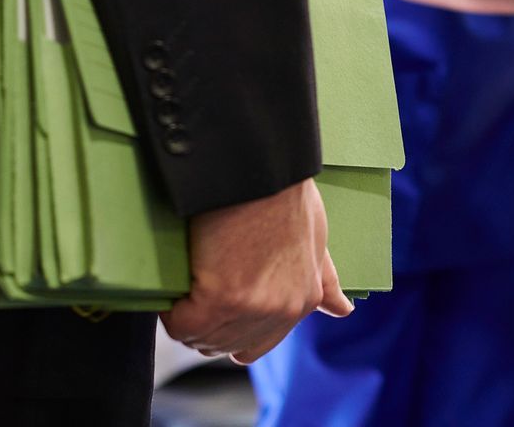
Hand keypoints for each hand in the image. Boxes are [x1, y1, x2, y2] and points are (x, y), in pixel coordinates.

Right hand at [162, 179, 352, 363]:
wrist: (264, 167)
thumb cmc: (284, 194)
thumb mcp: (316, 237)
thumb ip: (324, 278)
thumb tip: (343, 309)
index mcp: (303, 299)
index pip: (253, 344)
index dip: (225, 328)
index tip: (209, 305)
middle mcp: (281, 311)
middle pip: (222, 345)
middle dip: (200, 325)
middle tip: (188, 292)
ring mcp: (252, 307)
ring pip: (199, 337)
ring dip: (183, 318)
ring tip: (180, 287)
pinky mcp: (221, 298)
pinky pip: (181, 323)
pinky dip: (169, 308)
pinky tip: (171, 287)